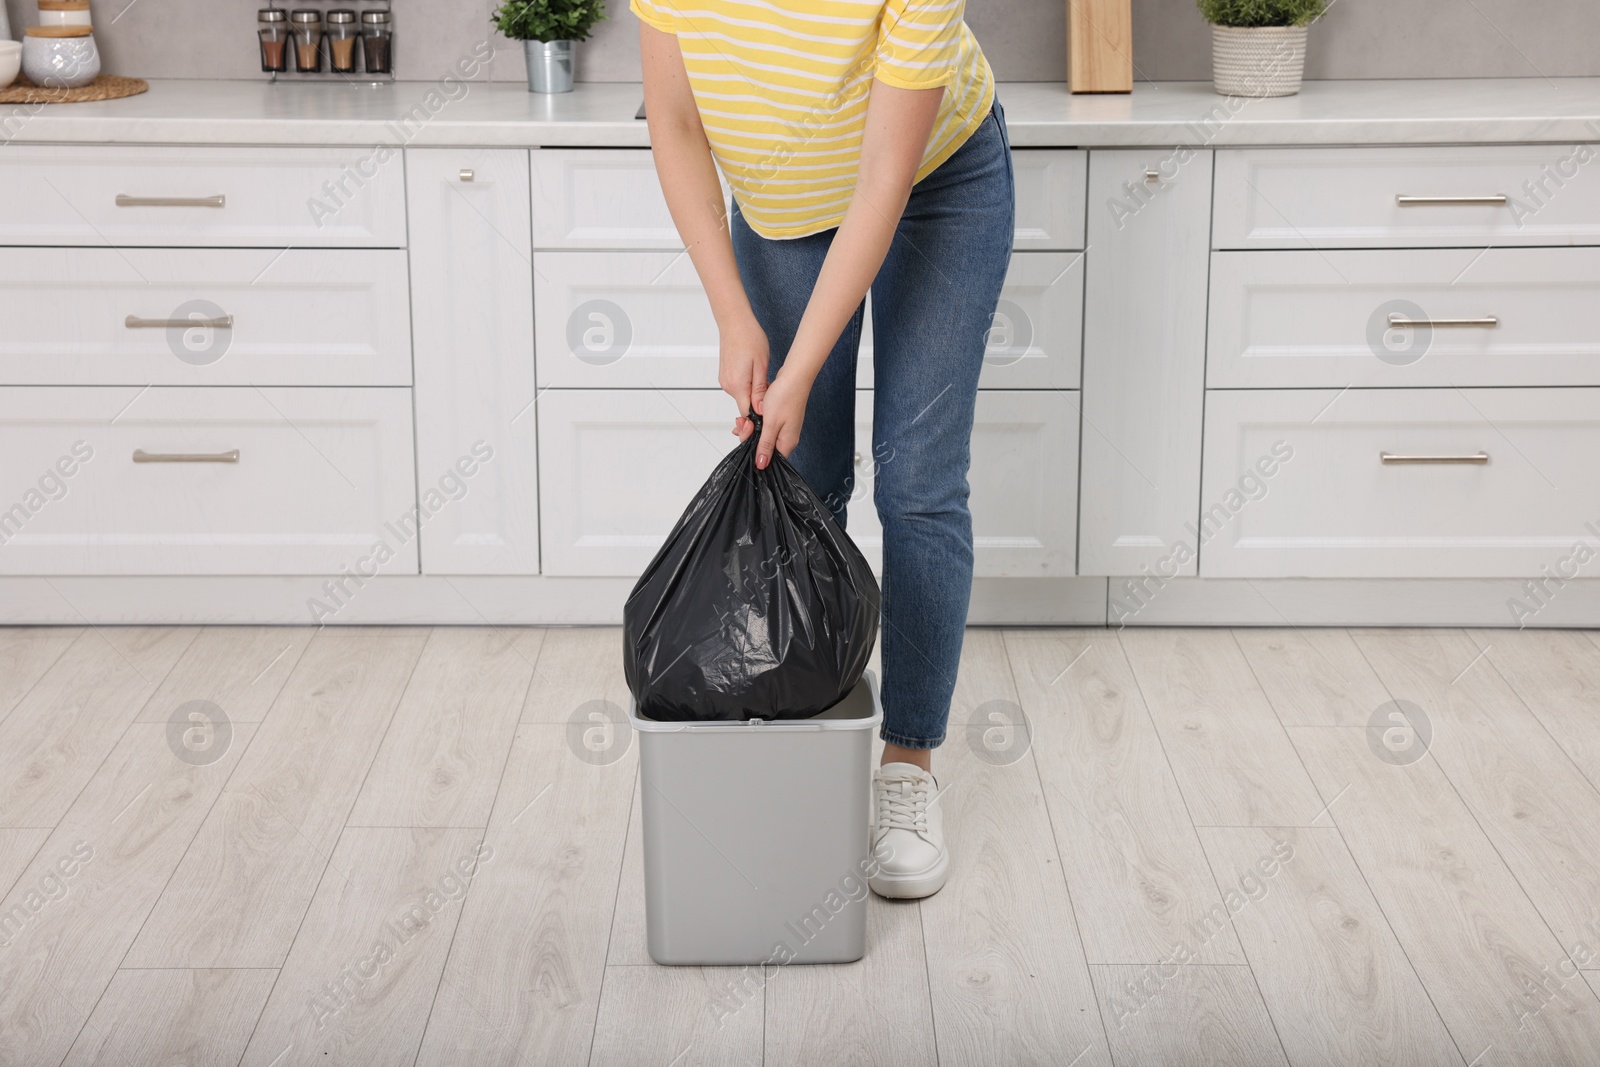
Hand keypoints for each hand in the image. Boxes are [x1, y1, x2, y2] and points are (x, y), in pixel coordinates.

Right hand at [717, 314, 769, 440]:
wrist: (734, 322)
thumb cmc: (749, 338)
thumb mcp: (761, 365)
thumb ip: (760, 391)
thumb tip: (762, 410)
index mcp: (737, 386)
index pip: (747, 415)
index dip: (759, 418)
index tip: (770, 417)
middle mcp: (728, 386)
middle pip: (745, 407)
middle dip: (759, 404)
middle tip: (772, 390)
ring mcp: (725, 381)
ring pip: (743, 397)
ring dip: (754, 393)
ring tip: (764, 377)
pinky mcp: (725, 376)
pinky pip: (738, 388)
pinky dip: (748, 385)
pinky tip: (755, 373)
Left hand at [754, 368, 811, 468]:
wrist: (795, 375)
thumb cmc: (786, 395)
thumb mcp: (771, 423)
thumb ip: (765, 445)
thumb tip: (761, 464)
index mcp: (787, 442)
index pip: (768, 459)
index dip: (754, 453)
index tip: (746, 439)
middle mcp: (787, 437)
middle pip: (764, 447)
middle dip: (750, 437)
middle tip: (745, 424)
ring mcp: (785, 427)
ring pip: (763, 435)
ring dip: (753, 427)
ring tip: (746, 417)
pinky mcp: (782, 418)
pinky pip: (766, 425)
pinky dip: (758, 420)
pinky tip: (753, 413)